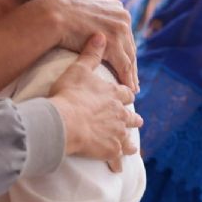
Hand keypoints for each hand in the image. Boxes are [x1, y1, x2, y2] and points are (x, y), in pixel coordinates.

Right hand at [39, 0, 138, 90]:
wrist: (54, 16)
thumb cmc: (62, 15)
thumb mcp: (86, 12)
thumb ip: (95, 19)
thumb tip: (92, 29)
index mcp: (117, 8)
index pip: (125, 35)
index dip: (126, 51)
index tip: (128, 64)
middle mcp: (123, 18)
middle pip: (130, 47)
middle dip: (131, 65)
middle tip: (133, 81)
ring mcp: (120, 30)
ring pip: (129, 58)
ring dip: (131, 75)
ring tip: (132, 89)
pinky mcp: (113, 44)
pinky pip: (124, 66)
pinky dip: (127, 79)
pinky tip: (129, 89)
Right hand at [47, 34, 140, 170]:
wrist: (65, 121)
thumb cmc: (69, 94)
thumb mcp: (79, 69)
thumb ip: (91, 53)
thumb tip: (100, 34)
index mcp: (114, 95)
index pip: (125, 94)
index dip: (126, 95)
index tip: (128, 97)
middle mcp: (120, 114)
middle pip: (131, 117)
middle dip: (133, 120)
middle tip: (136, 121)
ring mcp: (117, 133)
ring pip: (128, 139)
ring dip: (130, 142)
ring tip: (132, 147)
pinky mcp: (110, 150)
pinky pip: (117, 158)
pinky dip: (117, 162)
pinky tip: (117, 168)